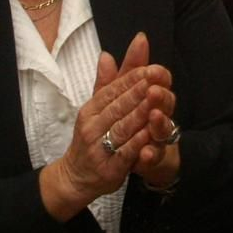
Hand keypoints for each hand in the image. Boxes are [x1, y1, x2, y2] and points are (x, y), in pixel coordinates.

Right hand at [57, 33, 174, 204]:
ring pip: (122, 127)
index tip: (148, 67)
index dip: (130, 78)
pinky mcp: (109, 168)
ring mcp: (99, 149)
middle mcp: (92, 127)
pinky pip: (125, 153)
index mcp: (90, 110)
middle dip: (137, 91)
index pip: (111, 90)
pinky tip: (151, 132)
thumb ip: (107, 83)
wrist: (76, 177)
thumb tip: (107, 55)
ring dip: (139, 113)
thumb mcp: (96, 110)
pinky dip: (138, 141)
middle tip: (155, 77)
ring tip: (156, 99)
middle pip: (117, 106)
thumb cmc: (90, 138)